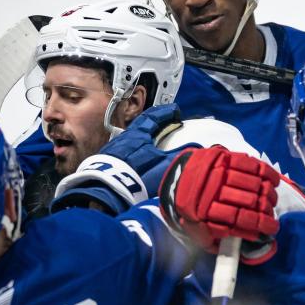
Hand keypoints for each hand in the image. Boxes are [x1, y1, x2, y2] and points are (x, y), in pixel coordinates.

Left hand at [52, 103, 185, 214]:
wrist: (106, 193)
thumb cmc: (137, 176)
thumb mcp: (165, 166)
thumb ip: (182, 156)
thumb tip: (198, 148)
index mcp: (138, 134)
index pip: (154, 117)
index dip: (166, 112)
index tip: (175, 111)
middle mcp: (124, 138)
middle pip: (140, 125)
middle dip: (153, 123)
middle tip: (164, 122)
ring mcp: (113, 150)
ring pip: (130, 138)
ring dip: (142, 137)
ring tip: (151, 141)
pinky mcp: (106, 164)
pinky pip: (123, 151)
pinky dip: (133, 151)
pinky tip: (136, 160)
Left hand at [159, 146, 279, 261]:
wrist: (178, 177)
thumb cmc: (192, 209)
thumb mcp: (196, 232)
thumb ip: (215, 242)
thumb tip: (240, 249)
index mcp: (205, 213)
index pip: (241, 220)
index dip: (261, 225)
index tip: (272, 229)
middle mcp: (214, 191)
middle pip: (251, 202)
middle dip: (267, 211)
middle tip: (271, 216)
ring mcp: (221, 172)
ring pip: (254, 184)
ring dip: (268, 194)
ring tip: (271, 201)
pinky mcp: (225, 157)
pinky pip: (252, 165)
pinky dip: (267, 173)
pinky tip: (273, 182)